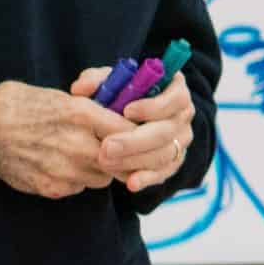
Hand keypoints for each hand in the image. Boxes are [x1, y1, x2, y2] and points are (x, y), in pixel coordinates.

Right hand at [0, 80, 124, 199]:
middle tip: (113, 151)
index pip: (129, 132)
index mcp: (81, 114)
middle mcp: (78, 145)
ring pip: (102, 178)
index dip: (136, 136)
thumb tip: (117, 118)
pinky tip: (62, 165)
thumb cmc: (18, 105)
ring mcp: (66, 170)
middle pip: (122, 162)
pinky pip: (79, 187)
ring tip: (83, 156)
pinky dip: (77, 180)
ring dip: (99, 170)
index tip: (137, 137)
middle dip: (121, 157)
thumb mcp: (60, 97)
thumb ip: (92, 110)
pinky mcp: (53, 188)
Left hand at [89, 68, 195, 193]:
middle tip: (107, 146)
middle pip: (167, 131)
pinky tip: (130, 184)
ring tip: (106, 162)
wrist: (124, 116)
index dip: (154, 106)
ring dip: (135, 160)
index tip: (127, 111)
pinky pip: (164, 172)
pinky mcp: (173, 160)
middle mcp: (183, 115)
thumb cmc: (119, 93)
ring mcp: (181, 139)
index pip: (176, 98)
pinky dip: (147, 178)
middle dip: (135, 140)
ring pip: (164, 154)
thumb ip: (95, 80)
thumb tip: (80, 89)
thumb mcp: (108, 81)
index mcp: (174, 89)